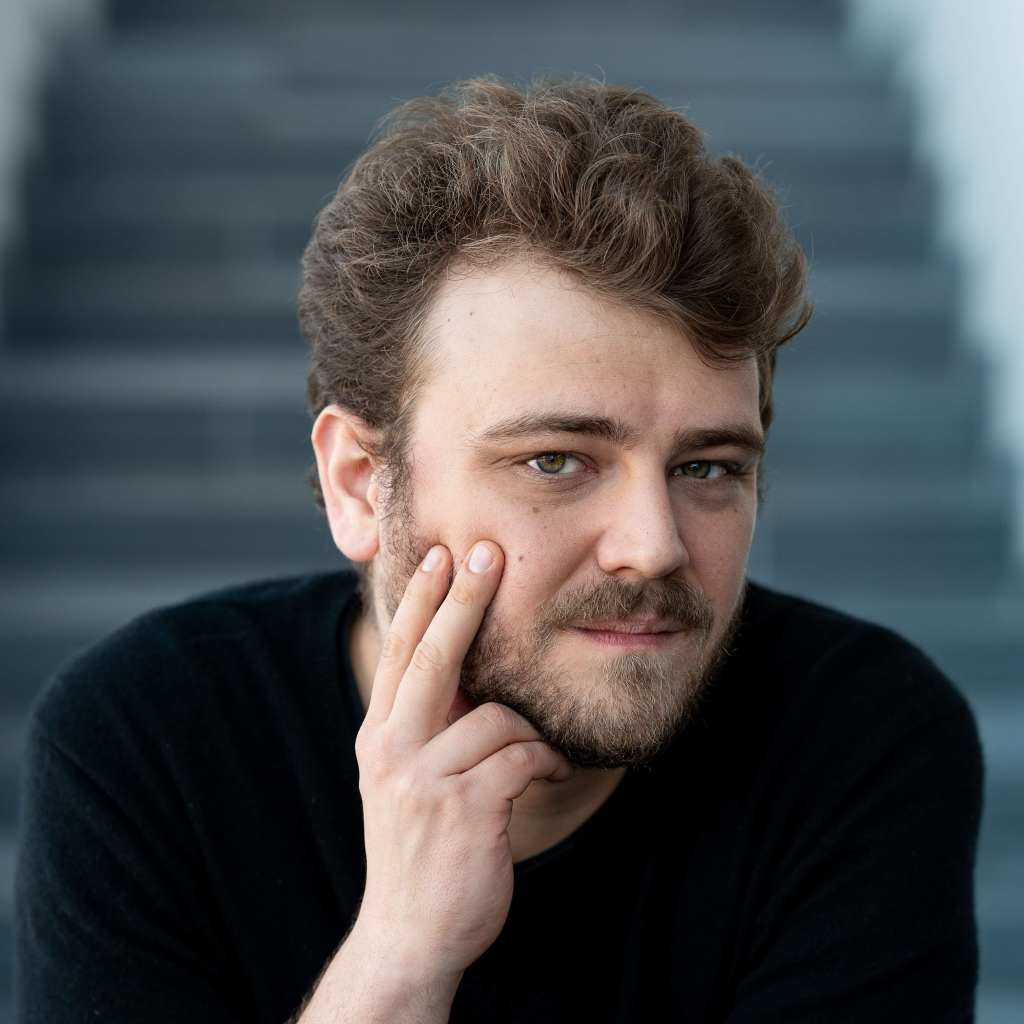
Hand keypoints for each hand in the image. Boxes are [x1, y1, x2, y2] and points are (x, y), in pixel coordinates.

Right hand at [351, 541, 574, 983]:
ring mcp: (422, 780)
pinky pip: (522, 757)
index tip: (439, 555)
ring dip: (527, 736)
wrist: (409, 934)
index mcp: (378, 737)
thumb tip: (472, 672)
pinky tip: (546, 776)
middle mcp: (390, 749)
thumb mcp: (406, 780)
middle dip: (461, 598)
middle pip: (433, 657)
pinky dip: (545, 762)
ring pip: (496, 717)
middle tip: (484, 551)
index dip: (421, 600)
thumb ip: (428, 727)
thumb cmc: (420, 847)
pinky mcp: (463, 809)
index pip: (401, 653)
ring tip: (533, 764)